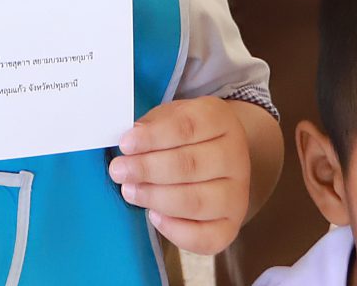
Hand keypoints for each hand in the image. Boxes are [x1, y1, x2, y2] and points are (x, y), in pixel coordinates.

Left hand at [111, 97, 253, 254]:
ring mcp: (237, 194)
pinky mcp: (231, 226)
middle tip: (119, 171)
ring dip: (155, 198)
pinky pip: (205, 237)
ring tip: (129, 191)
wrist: (219, 160)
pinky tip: (154, 216)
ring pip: (196, 201)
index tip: (125, 144)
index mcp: (220, 121)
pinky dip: (175, 230)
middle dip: (147, 169)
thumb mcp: (170, 118)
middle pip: (190, 165)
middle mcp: (235, 157)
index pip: (187, 126)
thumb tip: (133, 139)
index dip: (153, 137)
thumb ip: (152, 126)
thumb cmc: (187, 137)